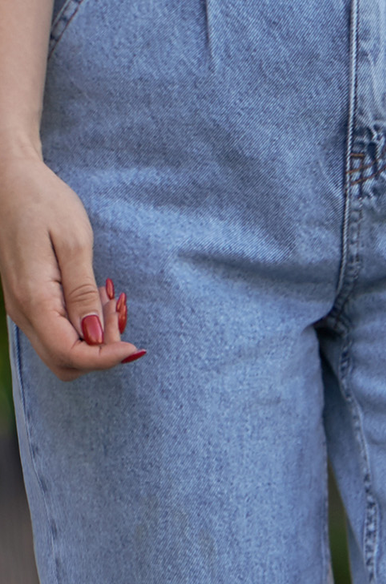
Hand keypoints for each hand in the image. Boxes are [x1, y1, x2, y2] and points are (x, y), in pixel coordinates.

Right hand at [0, 154, 143, 380]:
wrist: (10, 178)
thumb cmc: (43, 201)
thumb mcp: (73, 241)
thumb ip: (83, 293)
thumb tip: (96, 336)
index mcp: (32, 297)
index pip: (69, 353)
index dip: (105, 359)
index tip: (133, 346)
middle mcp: (21, 310)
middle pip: (64, 363)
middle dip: (101, 353)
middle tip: (119, 315)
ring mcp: (21, 308)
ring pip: (61, 351)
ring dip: (94, 341)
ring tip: (109, 303)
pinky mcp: (26, 302)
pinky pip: (56, 332)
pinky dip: (82, 328)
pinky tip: (95, 300)